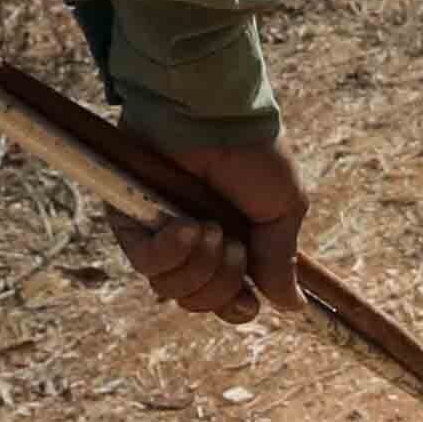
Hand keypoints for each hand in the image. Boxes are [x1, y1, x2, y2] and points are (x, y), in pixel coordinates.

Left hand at [110, 132, 306, 319]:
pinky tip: (185, 227)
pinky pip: (144, 262)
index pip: (227, 301)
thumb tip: (292, 306)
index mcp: (232, 245)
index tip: (248, 297)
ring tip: (208, 228)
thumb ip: (280, 260)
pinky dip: (170, 252)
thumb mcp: (282, 211)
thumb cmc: (253, 153)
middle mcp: (194, 245)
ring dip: (199, 265)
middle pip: (199, 302)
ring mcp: (160, 235)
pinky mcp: (130, 220)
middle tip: (232, 244)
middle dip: (221, 282)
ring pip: (171, 289)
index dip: (236, 306)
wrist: (215, 115)